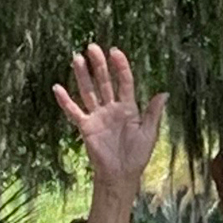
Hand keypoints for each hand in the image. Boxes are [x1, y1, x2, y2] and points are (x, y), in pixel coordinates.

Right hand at [54, 43, 168, 196]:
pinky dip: (65, 101)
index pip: (124, 82)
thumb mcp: (149, 133)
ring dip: (83, 76)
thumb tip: (164, 93)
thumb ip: (153, 112)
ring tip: (77, 58)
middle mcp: (111, 108)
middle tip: (92, 47)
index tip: (115, 51)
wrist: (121, 175)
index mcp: (128, 108)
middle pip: (104, 82)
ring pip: (89, 91)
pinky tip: (58, 88)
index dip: (120, 67)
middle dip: (99, 65)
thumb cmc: (137, 156)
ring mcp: (97, 116)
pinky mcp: (86, 127)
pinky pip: (74, 111)